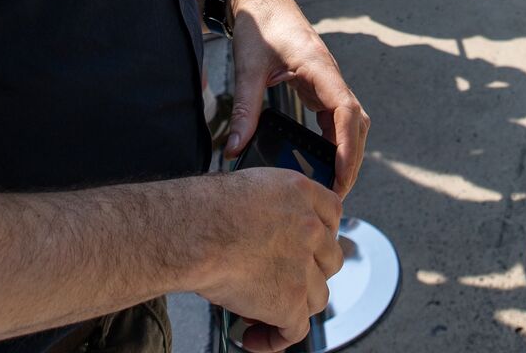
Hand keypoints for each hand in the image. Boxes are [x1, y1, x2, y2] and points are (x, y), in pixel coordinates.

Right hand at [189, 167, 342, 350]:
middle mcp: (310, 228)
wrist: (192, 232)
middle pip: (329, 259)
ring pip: (317, 296)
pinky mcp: (291, 300)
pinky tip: (255, 338)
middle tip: (283, 281)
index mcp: (300, 193)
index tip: (310, 248)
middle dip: (310, 273)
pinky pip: (295, 330)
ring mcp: (304, 266)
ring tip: (264, 312)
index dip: (321, 235)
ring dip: (295, 306)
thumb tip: (263, 235)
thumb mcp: (248, 189)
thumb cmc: (203, 209)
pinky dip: (274, 339)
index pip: (332, 214)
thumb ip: (271, 209)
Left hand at [225, 0, 370, 197]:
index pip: (347, 110)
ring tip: (333, 183)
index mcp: (319, 67)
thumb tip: (231, 150)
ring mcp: (328, 81)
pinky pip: (337, 116)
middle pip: (357, 123)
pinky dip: (336, 140)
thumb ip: (243, 110)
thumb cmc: (259, 28)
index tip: (340, 175)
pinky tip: (323, 160)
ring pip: (352, 121)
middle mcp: (331, 75)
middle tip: (337, 193)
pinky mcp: (320, 85)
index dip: (348, 146)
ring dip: (347, 151)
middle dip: (351, 159)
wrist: (261, 2)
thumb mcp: (247, 70)